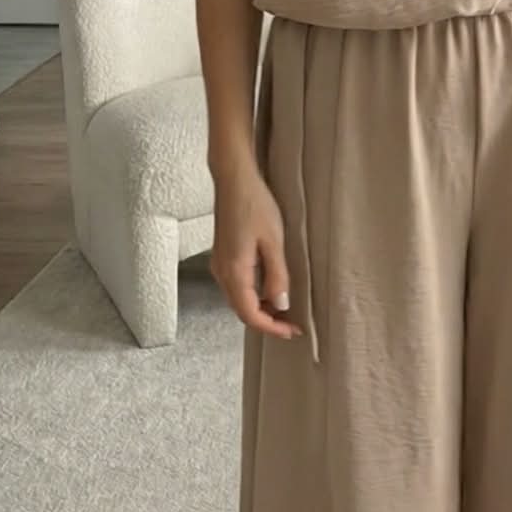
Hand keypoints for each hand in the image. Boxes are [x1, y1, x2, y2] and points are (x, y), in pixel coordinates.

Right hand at [209, 163, 301, 337]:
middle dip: (266, 321)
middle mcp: (222, 273)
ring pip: (238, 299)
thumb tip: (280, 305)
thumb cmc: (255, 205)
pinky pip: (236, 286)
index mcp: (234, 272)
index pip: (250, 314)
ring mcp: (219, 264)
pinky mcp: (222, 256)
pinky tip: (269, 290)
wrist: (234, 180)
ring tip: (284, 309)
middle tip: (291, 324)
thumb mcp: (273, 241)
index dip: (271, 328)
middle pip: (241, 311)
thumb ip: (277, 275)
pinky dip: (252, 295)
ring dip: (259, 309)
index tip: (292, 331)